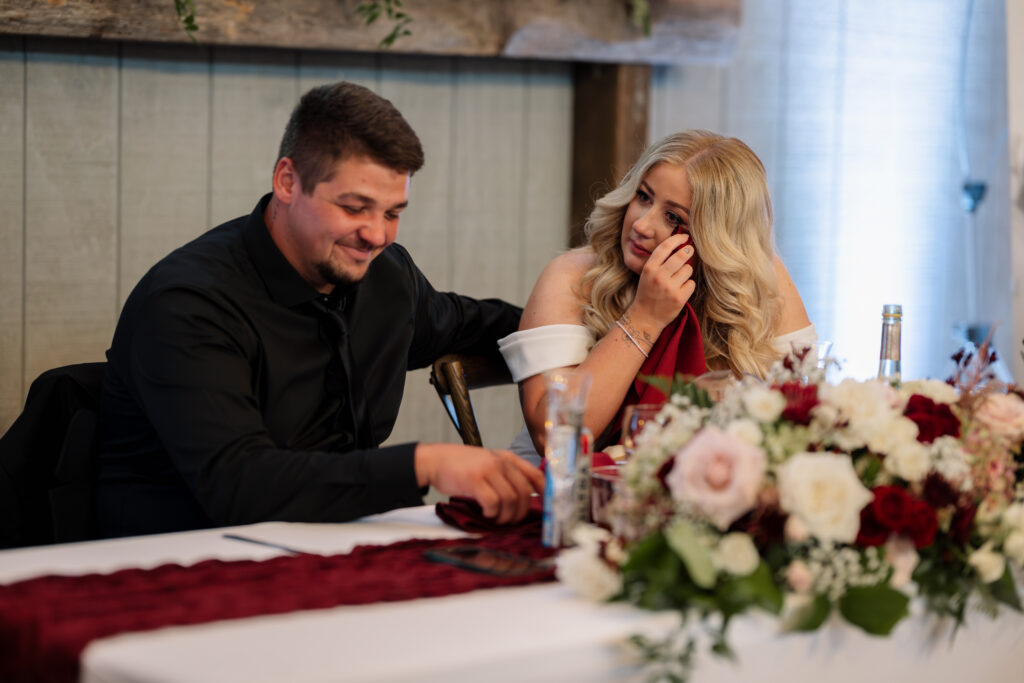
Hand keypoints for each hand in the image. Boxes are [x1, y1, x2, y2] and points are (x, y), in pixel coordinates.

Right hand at [415, 444, 543, 523]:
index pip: (536, 475)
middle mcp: (501, 462)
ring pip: (510, 500)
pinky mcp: (475, 480)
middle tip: (510, 521)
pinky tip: (486, 514)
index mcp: (508, 458)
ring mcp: (488, 470)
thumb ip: (506, 474)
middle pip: (524, 492)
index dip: (545, 493)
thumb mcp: (489, 462)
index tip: (545, 507)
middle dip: (520, 512)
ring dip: (505, 516)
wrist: (436, 460)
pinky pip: (492, 503)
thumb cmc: (463, 466)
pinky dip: (491, 513)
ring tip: (495, 519)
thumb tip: (525, 498)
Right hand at [629, 233, 695, 332]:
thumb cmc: (648, 293)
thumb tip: (680, 246)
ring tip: (679, 280)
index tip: (685, 237)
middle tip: (690, 251)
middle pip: (681, 255)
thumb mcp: (647, 274)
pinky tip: (680, 291)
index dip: (677, 239)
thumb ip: (660, 261)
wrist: (645, 317)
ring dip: (686, 273)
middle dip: (688, 251)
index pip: (665, 247)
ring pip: (688, 270)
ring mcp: (669, 287)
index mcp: (649, 268)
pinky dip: (688, 286)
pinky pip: (691, 284)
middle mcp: (659, 276)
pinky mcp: (679, 298)